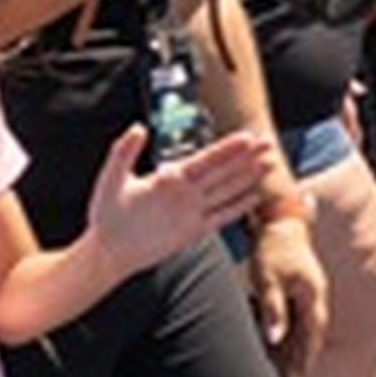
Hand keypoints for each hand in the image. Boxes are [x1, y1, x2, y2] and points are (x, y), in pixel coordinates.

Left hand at [85, 124, 271, 274]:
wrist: (108, 249)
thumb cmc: (106, 214)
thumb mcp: (112, 179)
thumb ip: (123, 153)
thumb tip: (138, 127)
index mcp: (170, 177)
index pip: (205, 159)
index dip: (227, 148)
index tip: (247, 136)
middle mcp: (186, 192)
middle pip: (223, 171)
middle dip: (246, 156)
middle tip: (268, 142)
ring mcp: (192, 211)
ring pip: (227, 191)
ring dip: (248, 177)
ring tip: (269, 164)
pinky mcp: (193, 231)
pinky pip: (221, 217)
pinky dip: (238, 208)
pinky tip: (254, 197)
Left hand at [246, 209, 330, 376]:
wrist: (280, 222)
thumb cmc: (272, 250)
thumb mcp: (268, 282)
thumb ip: (274, 311)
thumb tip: (275, 339)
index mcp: (312, 294)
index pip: (313, 332)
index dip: (307, 355)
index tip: (300, 374)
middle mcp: (315, 295)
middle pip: (312, 333)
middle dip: (302, 357)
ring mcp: (309, 291)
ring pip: (305, 326)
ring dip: (297, 347)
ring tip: (287, 367)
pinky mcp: (300, 287)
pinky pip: (298, 316)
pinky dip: (291, 332)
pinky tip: (280, 342)